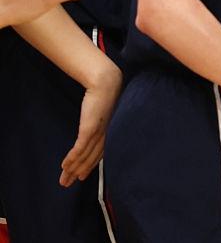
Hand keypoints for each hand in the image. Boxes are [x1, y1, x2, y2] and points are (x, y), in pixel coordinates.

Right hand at [59, 62, 120, 186]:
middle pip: (90, 158)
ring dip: (72, 169)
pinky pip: (80, 147)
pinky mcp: (90, 128)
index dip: (88, 166)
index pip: (98, 154)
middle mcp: (106, 135)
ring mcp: (98, 133)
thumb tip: (93, 121)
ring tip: (63, 180)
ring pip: (84, 156)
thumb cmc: (105, 93)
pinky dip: (72, 158)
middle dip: (78, 172)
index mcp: (110, 131)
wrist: (106, 82)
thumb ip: (98, 119)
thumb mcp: (102, 110)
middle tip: (67, 184)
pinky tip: (65, 166)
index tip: (80, 176)